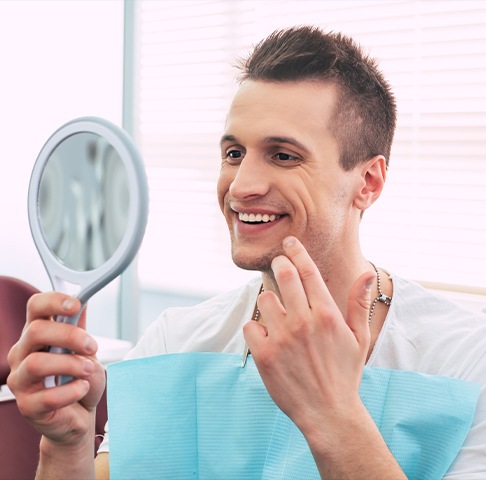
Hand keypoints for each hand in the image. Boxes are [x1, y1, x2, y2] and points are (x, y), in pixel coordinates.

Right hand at [7, 292, 105, 446]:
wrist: (80, 414)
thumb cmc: (80, 379)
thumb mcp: (86, 350)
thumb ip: (81, 329)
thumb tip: (83, 302)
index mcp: (38, 334)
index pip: (36, 307)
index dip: (54, 301)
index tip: (76, 304)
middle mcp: (23, 353)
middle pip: (36, 331)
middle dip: (70, 336)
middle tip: (91, 346)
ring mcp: (21, 380)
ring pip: (37, 364)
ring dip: (70, 365)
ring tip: (87, 370)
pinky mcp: (27, 406)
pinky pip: (47, 397)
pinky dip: (72, 391)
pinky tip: (81, 389)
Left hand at [243, 236, 374, 435]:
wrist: (328, 413)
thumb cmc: (344, 373)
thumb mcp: (359, 338)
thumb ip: (358, 303)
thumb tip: (366, 273)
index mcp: (327, 315)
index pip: (308, 271)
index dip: (297, 251)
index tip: (289, 242)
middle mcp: (304, 321)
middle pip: (282, 275)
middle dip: (279, 264)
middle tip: (278, 265)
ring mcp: (282, 337)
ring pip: (264, 299)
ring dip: (269, 303)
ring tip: (279, 317)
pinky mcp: (264, 354)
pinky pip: (251, 326)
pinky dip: (257, 330)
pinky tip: (269, 340)